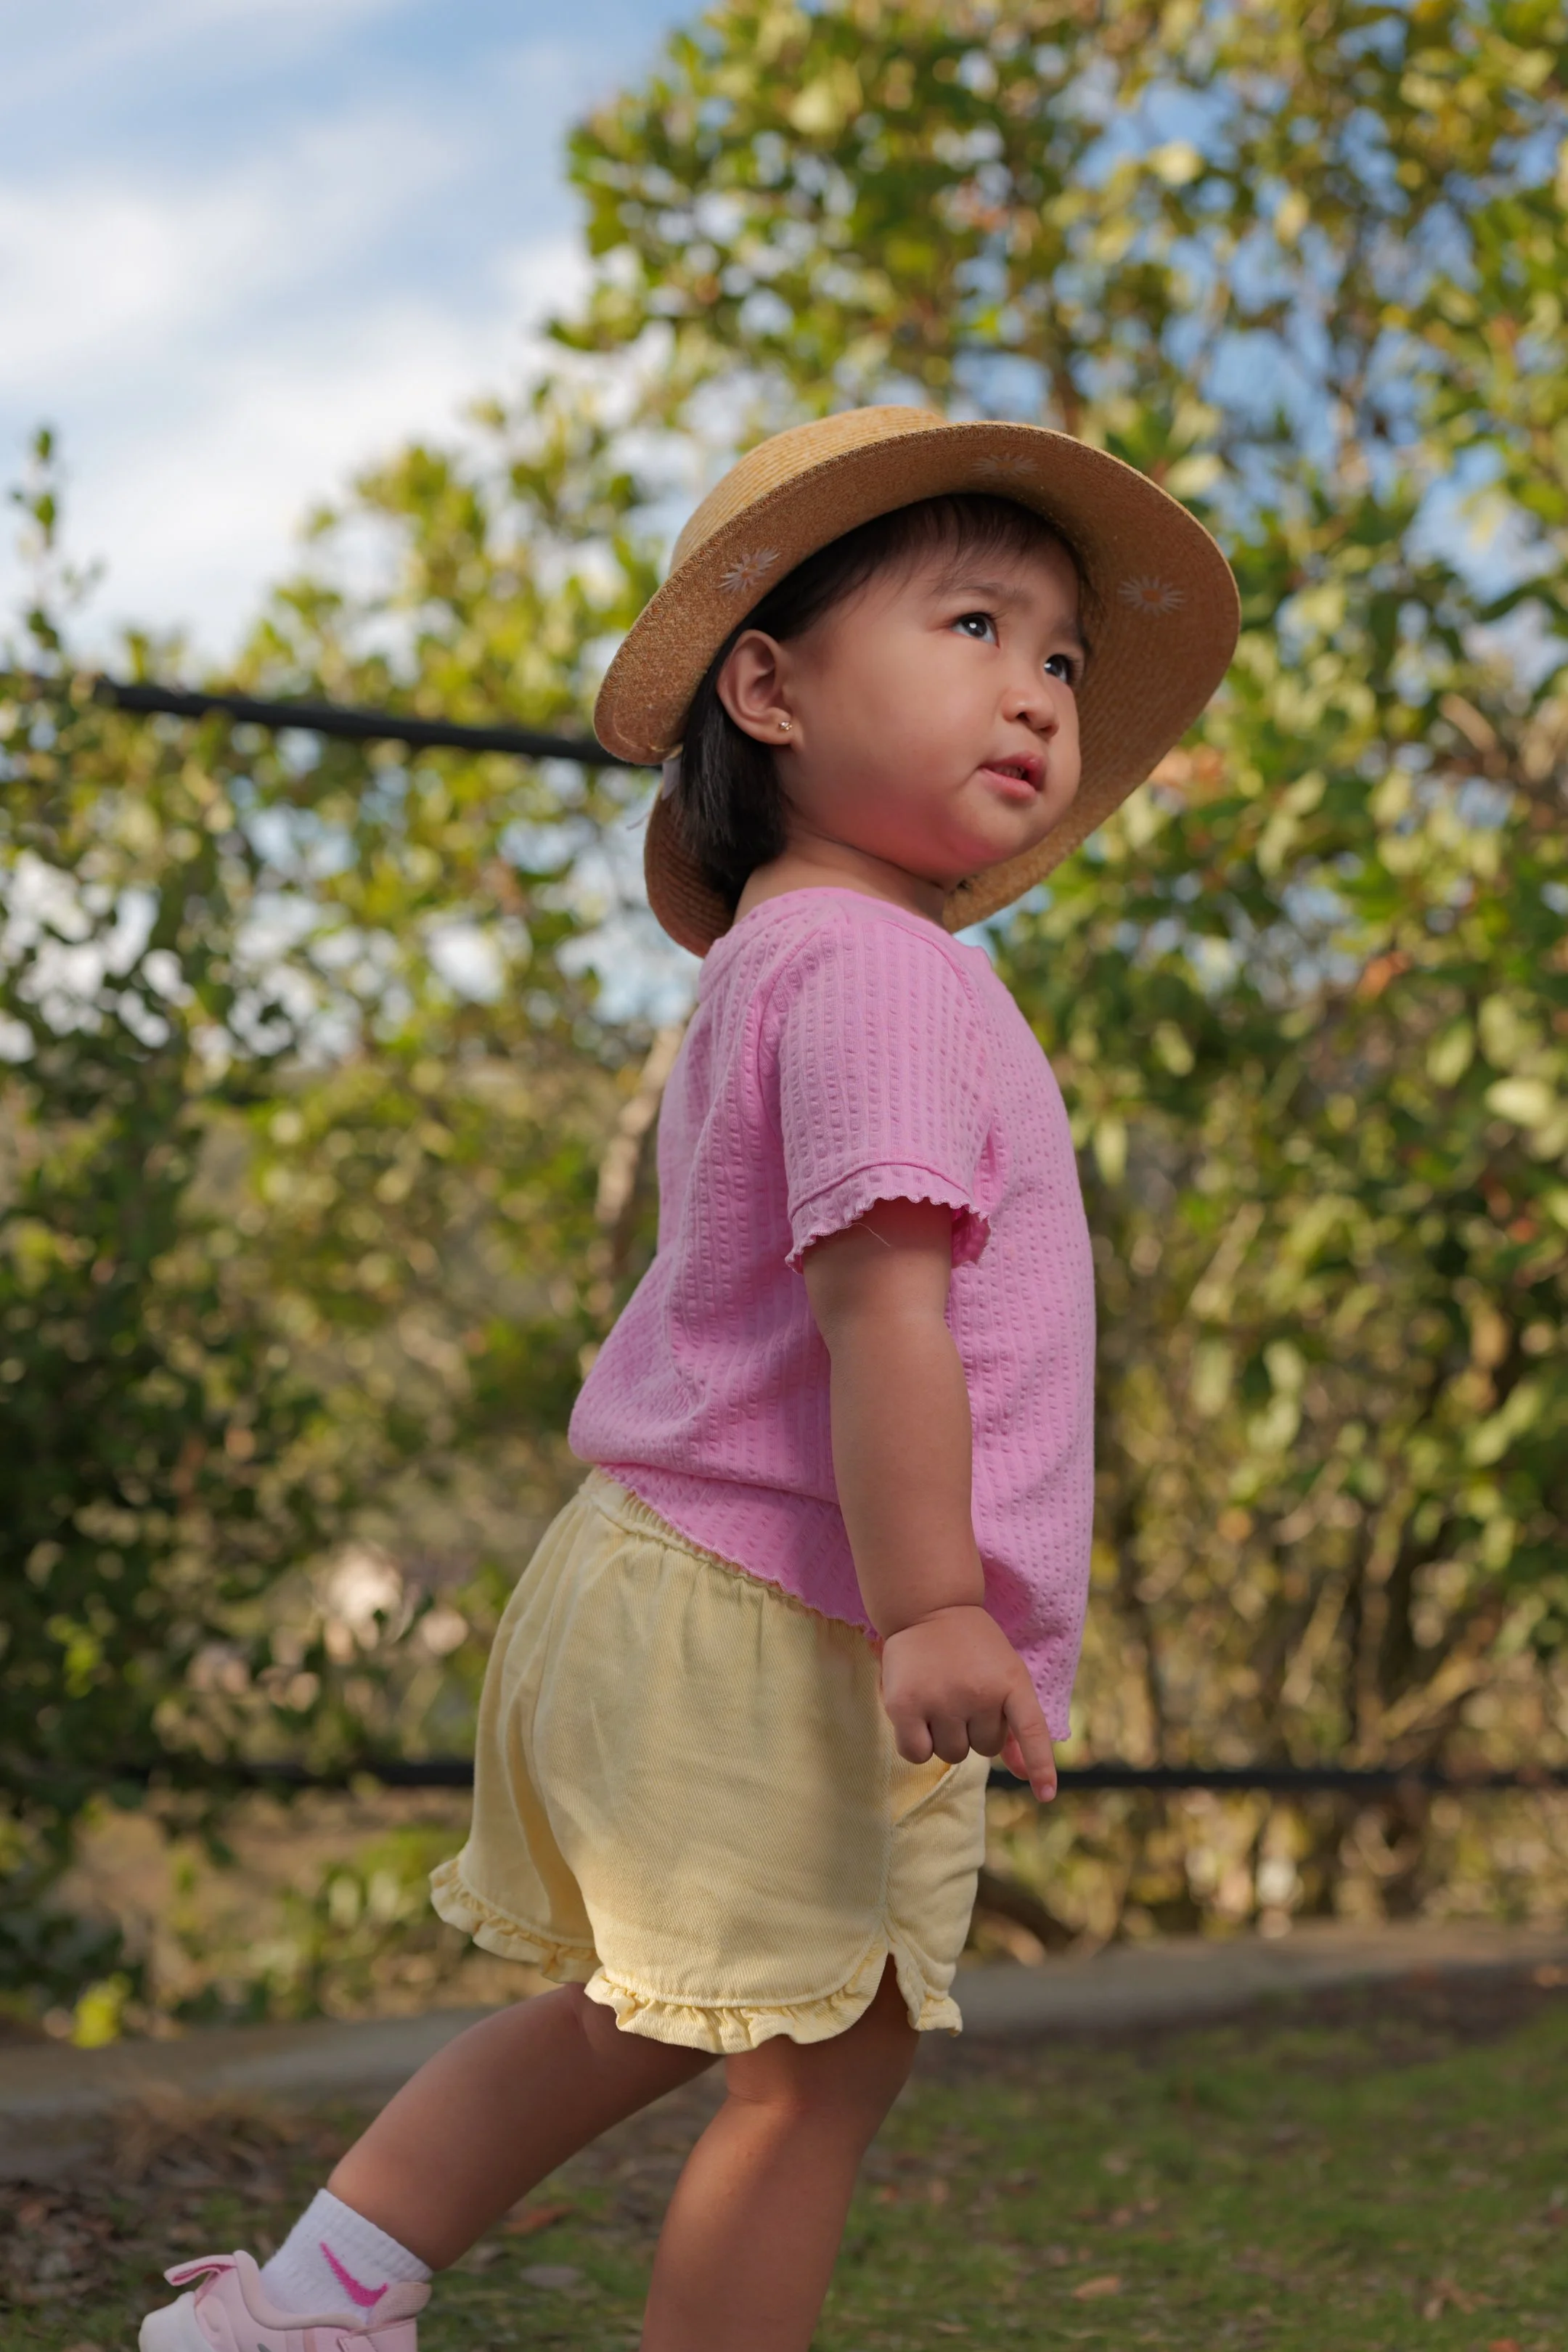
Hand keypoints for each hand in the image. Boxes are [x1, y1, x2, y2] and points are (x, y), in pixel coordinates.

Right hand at [879, 1604, 1056, 1800]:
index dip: (1040, 1765)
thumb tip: (1026, 1778)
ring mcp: (941, 1699)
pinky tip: (916, 1716)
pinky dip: (917, 1745)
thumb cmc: (972, 1648)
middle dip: (974, 1729)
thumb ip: (1016, 1727)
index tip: (1046, 1795)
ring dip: (946, 1737)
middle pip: (984, 1748)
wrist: (928, 1606)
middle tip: (961, 1692)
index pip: (1031, 1730)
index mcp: (1011, 1681)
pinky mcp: (905, 1706)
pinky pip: (917, 1754)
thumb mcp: (1004, 1677)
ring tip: (939, 1697)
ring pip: (952, 1754)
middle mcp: (979, 1692)